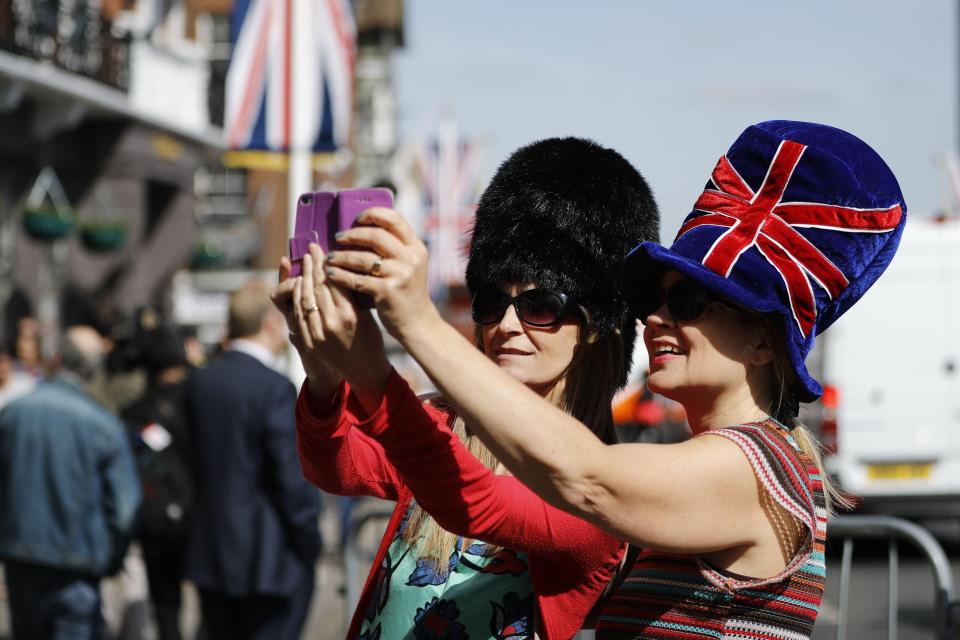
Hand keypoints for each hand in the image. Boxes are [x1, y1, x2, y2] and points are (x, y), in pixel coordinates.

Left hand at [274, 245, 391, 407]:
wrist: (364, 370)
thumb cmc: (372, 338)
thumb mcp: (366, 314)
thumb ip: (351, 294)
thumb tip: (336, 268)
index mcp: (349, 315)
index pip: (332, 281)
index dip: (323, 262)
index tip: (319, 248)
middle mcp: (331, 323)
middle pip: (317, 287)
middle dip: (311, 265)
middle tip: (310, 249)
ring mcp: (317, 334)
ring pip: (305, 298)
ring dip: (303, 278)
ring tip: (304, 263)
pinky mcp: (310, 342)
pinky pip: (299, 314)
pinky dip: (298, 297)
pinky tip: (299, 284)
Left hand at [324, 208, 441, 342]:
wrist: (417, 322)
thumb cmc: (407, 291)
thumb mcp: (409, 265)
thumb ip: (394, 248)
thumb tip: (361, 229)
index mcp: (416, 247)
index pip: (394, 219)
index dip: (373, 214)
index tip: (357, 218)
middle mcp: (410, 258)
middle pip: (376, 235)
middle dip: (352, 235)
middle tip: (338, 237)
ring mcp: (400, 274)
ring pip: (363, 258)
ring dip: (342, 256)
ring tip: (329, 258)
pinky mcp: (388, 291)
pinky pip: (358, 279)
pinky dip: (341, 275)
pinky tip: (330, 274)